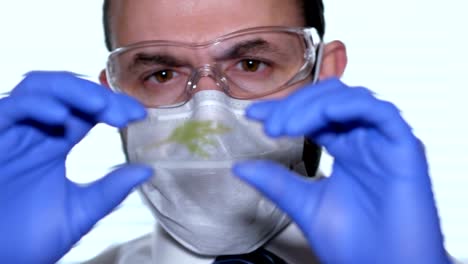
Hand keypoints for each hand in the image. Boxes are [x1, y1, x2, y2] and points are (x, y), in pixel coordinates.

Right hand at [0, 72, 151, 263]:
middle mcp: (33, 134)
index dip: (112, 107)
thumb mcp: (79, 211)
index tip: (139, 114)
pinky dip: (36, 106)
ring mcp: (10, 134)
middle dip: (96, 95)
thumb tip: (146, 171)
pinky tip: (61, 118)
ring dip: (71, 91)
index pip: (87, 112)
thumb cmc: (27, 240)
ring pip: (38, 89)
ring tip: (99, 106)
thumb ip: (110, 190)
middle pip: (64, 91)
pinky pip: (8, 109)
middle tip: (122, 111)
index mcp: (54, 146)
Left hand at [233, 78, 449, 263]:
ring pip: (352, 99)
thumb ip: (276, 182)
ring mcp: (384, 143)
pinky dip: (351, 106)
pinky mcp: (405, 149)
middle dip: (295, 106)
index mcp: (346, 149)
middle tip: (268, 124)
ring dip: (314, 105)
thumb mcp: (306, 205)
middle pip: (329, 100)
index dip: (284, 110)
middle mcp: (364, 141)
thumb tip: (240, 168)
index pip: (313, 116)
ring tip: (285, 125)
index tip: (254, 115)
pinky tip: (323, 115)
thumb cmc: (356, 245)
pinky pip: (382, 113)